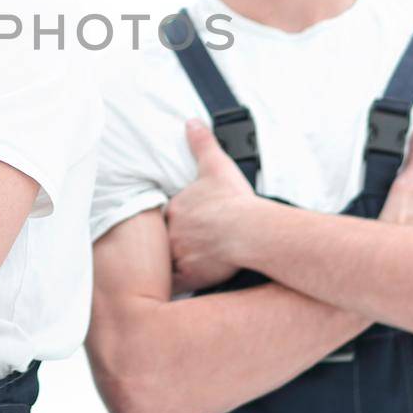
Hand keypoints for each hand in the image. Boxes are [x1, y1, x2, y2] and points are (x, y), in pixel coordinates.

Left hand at [165, 118, 258, 293]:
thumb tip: (191, 121)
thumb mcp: (216, 165)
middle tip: (184, 247)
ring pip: (167, 263)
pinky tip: (176, 290)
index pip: (168, 216)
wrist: (247, 229)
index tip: (187, 225)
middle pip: (165, 239)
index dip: (175, 221)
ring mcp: (178, 254)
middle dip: (170, 243)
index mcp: (177, 208)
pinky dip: (175, 287)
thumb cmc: (234, 200)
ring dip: (170, 265)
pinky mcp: (189, 276)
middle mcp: (172, 232)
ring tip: (180, 270)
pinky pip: (175, 284)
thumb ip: (202, 143)